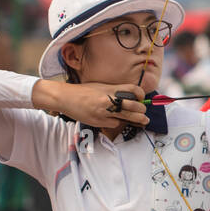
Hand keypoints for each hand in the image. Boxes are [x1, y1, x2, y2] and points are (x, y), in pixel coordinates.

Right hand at [34, 80, 148, 129]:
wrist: (65, 97)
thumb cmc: (83, 91)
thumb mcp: (100, 86)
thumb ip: (114, 91)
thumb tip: (129, 97)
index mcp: (110, 88)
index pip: (133, 89)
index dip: (140, 94)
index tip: (141, 98)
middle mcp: (109, 99)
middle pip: (134, 106)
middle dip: (142, 110)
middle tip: (143, 111)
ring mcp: (104, 111)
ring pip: (127, 117)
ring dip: (138, 119)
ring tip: (143, 120)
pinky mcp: (99, 121)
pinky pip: (114, 124)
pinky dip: (116, 122)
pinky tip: (113, 119)